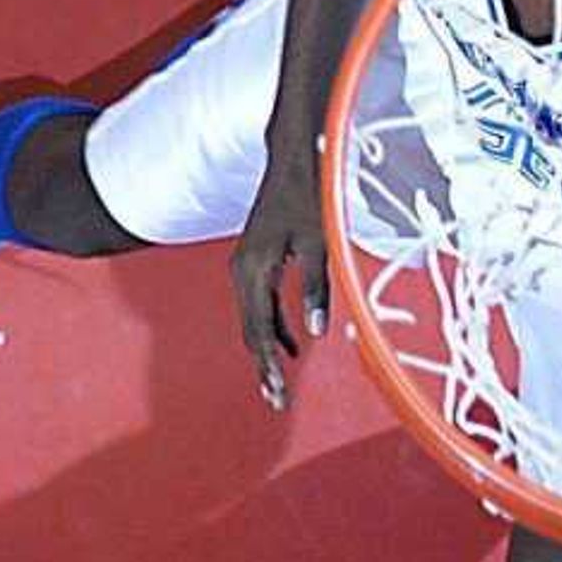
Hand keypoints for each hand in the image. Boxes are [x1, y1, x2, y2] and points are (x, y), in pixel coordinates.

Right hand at [227, 161, 330, 409]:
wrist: (293, 160)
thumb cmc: (309, 197)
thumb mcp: (320, 242)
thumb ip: (316, 286)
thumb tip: (317, 331)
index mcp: (254, 268)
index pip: (258, 329)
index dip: (268, 364)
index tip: (277, 393)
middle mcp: (242, 270)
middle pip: (250, 329)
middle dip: (264, 366)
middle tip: (277, 401)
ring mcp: (246, 266)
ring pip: (253, 319)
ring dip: (267, 350)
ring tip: (280, 383)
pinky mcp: (255, 262)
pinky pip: (259, 304)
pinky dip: (273, 327)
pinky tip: (292, 345)